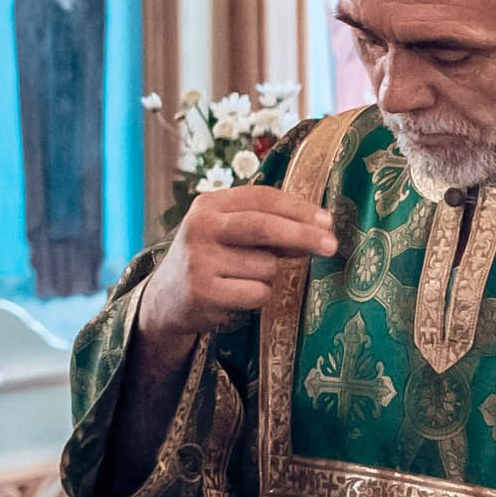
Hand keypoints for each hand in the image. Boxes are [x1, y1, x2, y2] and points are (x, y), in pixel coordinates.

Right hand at [139, 187, 337, 347]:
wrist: (165, 298)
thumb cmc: (209, 260)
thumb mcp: (226, 232)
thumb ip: (263, 225)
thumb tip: (318, 229)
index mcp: (208, 205)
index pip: (261, 198)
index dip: (298, 208)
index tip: (327, 220)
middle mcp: (200, 227)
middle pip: (264, 227)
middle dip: (303, 235)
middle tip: (331, 245)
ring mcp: (199, 260)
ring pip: (265, 267)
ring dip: (267, 276)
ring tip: (242, 279)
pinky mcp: (203, 292)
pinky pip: (257, 293)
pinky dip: (257, 297)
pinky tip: (235, 295)